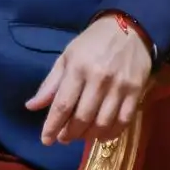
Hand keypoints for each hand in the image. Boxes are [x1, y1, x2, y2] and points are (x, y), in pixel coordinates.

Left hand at [26, 14, 152, 145]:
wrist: (130, 29)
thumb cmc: (92, 42)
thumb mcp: (67, 57)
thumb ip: (50, 84)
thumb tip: (31, 106)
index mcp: (77, 68)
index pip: (62, 105)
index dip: (52, 126)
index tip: (45, 140)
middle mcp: (99, 79)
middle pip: (82, 117)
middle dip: (70, 133)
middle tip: (63, 138)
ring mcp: (120, 87)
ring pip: (103, 122)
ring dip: (89, 135)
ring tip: (80, 136)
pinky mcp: (137, 92)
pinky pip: (124, 120)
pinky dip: (112, 133)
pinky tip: (102, 136)